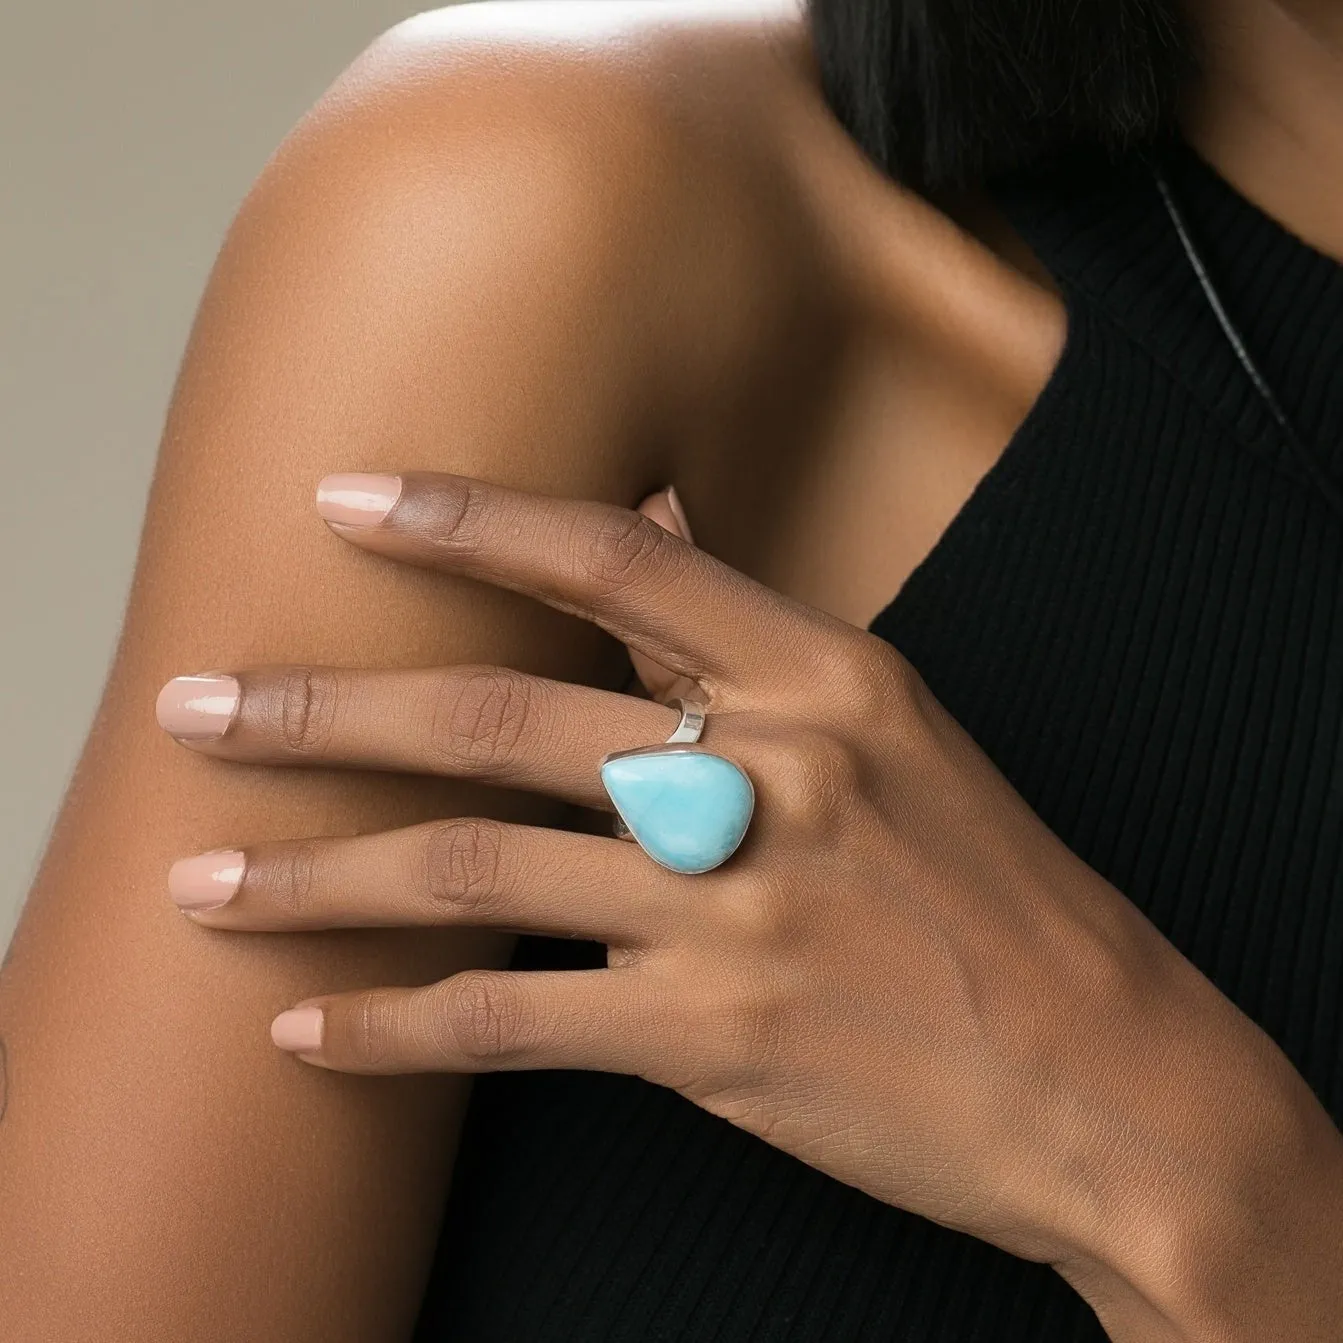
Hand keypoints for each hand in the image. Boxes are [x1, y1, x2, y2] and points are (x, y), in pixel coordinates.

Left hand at [155, 470, 1342, 1336]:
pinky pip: (511, 1024)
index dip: (470, 521)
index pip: (617, 564)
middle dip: (326, 711)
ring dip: (320, 877)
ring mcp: (735, 911)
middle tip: (202, 706)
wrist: (1102, 1074)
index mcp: (825, 679)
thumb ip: (757, 643)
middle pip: (499, 719)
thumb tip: (654, 519)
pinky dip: (397, 1028)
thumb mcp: (901, 734)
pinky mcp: (713, 1039)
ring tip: (206, 881)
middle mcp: (770, 778)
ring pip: (473, 871)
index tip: (345, 501)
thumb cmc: (997, 897)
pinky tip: (313, 1029)